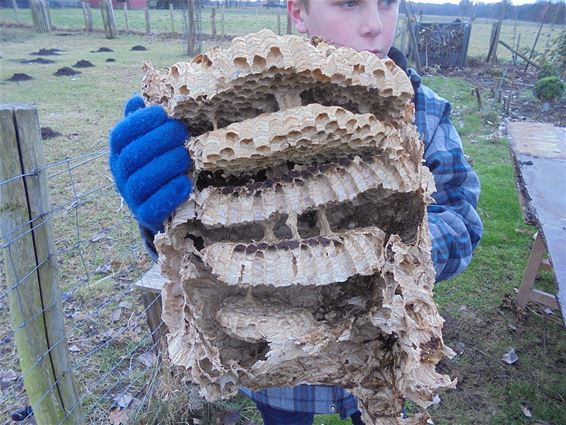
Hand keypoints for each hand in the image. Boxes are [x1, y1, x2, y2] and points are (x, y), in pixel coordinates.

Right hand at [109, 95, 191, 233]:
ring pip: (140, 182)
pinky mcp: (146, 217)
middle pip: (131, 157)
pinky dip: (169, 194)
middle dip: (158, 141)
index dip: (139, 122)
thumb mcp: (152, 144)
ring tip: (185, 156)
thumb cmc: (159, 165)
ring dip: (165, 165)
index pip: (119, 136)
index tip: (162, 112)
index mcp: (119, 153)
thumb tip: (137, 99)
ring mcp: (131, 198)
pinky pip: (152, 208)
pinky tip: (184, 182)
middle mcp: (120, 176)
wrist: (162, 206)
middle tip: (181, 132)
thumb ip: (145, 124)